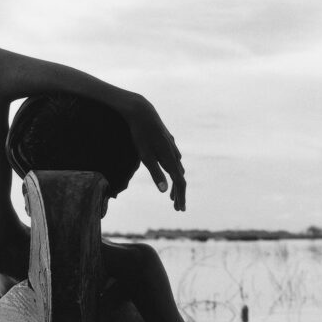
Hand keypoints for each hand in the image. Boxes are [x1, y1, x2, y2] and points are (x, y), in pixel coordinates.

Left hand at [124, 94, 185, 210]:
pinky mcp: (168, 142)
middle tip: (176, 207)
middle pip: (180, 178)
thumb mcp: (145, 156)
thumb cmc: (141, 135)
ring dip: (176, 183)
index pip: (180, 183)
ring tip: (172, 195)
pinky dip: (173, 171)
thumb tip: (164, 190)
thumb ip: (156, 173)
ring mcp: (172, 147)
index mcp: (170, 160)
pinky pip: (174, 160)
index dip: (181, 197)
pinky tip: (171, 172)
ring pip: (178, 169)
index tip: (180, 209)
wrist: (142, 112)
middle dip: (179, 194)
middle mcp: (174, 154)